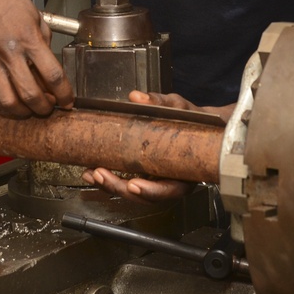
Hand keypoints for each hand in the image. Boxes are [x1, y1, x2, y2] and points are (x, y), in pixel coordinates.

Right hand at [0, 0, 73, 117]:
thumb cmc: (10, 1)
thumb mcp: (38, 19)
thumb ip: (45, 46)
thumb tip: (51, 71)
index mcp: (29, 39)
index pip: (53, 75)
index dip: (64, 94)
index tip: (68, 101)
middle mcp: (9, 52)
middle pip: (30, 94)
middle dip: (44, 108)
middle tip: (50, 108)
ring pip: (7, 101)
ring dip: (23, 112)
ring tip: (30, 108)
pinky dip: (3, 106)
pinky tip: (12, 102)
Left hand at [81, 90, 230, 202]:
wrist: (201, 124)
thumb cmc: (194, 119)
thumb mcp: (180, 107)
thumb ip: (160, 103)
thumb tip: (137, 97)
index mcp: (186, 172)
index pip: (169, 189)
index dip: (151, 191)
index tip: (134, 184)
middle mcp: (171, 180)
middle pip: (145, 195)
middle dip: (120, 187)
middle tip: (101, 174)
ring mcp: (156, 179)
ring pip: (133, 191)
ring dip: (110, 185)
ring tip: (92, 173)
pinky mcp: (144, 174)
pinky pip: (126, 181)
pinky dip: (110, 179)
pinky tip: (93, 171)